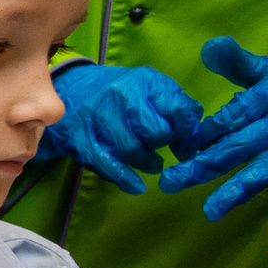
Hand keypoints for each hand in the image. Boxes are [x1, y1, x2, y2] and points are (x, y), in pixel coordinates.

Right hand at [38, 62, 202, 194]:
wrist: (70, 87)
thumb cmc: (118, 91)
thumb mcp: (148, 86)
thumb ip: (175, 103)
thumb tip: (197, 130)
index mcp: (144, 81)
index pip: (177, 109)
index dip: (188, 134)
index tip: (188, 146)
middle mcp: (121, 94)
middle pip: (156, 132)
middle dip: (163, 145)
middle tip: (163, 150)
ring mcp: (98, 116)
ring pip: (132, 150)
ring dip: (147, 163)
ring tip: (152, 164)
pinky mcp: (79, 137)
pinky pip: (106, 163)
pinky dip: (124, 178)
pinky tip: (136, 186)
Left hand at [159, 40, 267, 249]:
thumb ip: (238, 64)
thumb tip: (208, 46)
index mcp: (266, 98)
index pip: (227, 118)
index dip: (200, 133)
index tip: (173, 148)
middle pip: (237, 146)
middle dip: (202, 165)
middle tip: (170, 183)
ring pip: (264, 170)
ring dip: (238, 191)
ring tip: (211, 211)